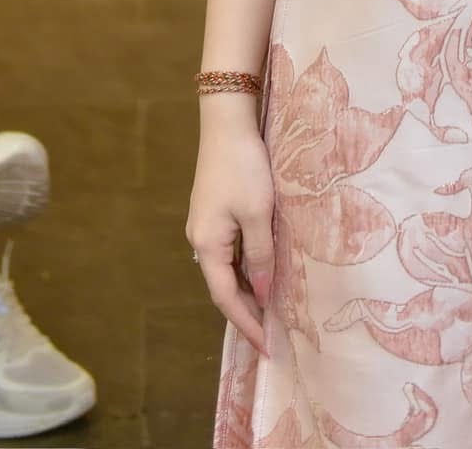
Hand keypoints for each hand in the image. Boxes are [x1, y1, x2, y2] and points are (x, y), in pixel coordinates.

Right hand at [186, 103, 273, 353]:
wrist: (226, 122)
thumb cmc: (243, 168)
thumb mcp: (258, 213)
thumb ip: (262, 255)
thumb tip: (265, 294)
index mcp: (207, 246)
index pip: (226, 298)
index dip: (246, 324)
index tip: (266, 347)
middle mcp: (200, 240)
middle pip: (223, 287)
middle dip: (246, 312)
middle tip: (271, 334)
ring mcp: (205, 226)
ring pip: (226, 269)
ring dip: (246, 290)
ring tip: (270, 310)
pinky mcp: (213, 211)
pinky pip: (229, 251)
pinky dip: (245, 267)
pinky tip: (261, 270)